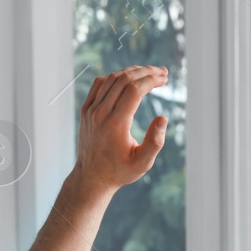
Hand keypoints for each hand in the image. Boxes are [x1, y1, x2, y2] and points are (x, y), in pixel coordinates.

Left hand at [72, 65, 169, 192]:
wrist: (92, 177)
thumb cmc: (120, 171)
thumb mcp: (143, 163)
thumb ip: (155, 142)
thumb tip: (163, 118)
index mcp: (116, 124)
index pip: (134, 90)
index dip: (152, 80)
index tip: (165, 78)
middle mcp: (100, 113)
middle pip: (124, 79)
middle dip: (146, 72)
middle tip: (162, 72)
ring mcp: (90, 110)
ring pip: (112, 79)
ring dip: (132, 72)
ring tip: (149, 73)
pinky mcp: (86, 110)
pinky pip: (100, 84)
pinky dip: (116, 77)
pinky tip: (129, 79)